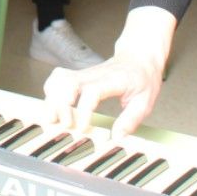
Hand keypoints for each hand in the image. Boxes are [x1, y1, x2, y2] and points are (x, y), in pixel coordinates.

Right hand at [43, 51, 164, 139]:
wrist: (139, 57)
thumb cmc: (142, 79)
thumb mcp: (145, 102)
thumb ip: (130, 120)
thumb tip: (116, 138)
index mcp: (114, 80)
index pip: (92, 91)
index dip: (83, 110)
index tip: (82, 128)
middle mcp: (95, 74)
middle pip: (68, 82)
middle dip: (60, 105)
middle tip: (64, 124)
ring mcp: (84, 73)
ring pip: (60, 79)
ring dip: (52, 99)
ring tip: (54, 119)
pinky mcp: (78, 75)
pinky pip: (58, 79)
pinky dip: (51, 92)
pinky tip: (55, 106)